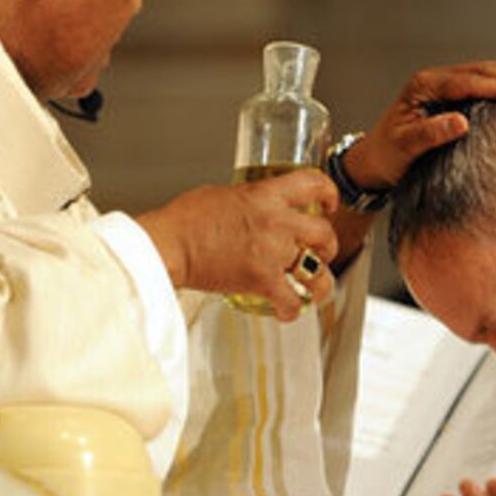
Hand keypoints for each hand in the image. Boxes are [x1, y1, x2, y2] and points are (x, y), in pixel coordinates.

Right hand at [136, 169, 339, 319]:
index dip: (329, 194)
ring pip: (318, 271)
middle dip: (328, 245)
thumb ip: (247, 200)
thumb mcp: (221, 194)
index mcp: (266, 195)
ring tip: (314, 286)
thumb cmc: (183, 220)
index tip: (330, 204)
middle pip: (324, 233)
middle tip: (321, 251)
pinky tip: (286, 311)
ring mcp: (271, 253)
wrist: (166, 245)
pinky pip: (292, 301)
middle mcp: (276, 222)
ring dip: (319, 281)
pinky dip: (292, 310)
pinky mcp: (261, 281)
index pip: (314, 185)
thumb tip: (254, 206)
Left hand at [342, 61, 495, 190]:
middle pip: (482, 70)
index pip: (468, 81)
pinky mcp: (449, 98)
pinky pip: (482, 84)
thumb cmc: (386, 156)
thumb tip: (462, 121)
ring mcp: (441, 86)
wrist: (371, 162)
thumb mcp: (405, 147)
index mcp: (423, 85)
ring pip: (485, 73)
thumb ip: (432, 133)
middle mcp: (433, 80)